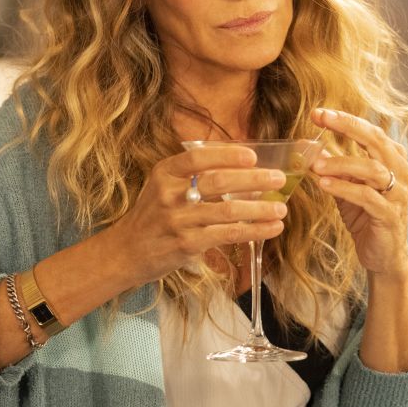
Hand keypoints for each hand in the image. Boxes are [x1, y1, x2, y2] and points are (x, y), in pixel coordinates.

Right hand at [109, 145, 288, 285]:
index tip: (252, 156)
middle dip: (253, 180)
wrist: (126, 251)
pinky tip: (271, 229)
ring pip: (227, 211)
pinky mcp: (187, 244)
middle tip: (278, 179)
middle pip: (218, 181)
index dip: (227, 155)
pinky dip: (253, 231)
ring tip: (281, 209)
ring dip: (259, 209)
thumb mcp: (162, 185)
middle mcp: (170, 193)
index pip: (198, 157)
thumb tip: (239, 164)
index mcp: (165, 172)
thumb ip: (192, 173)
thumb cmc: (153, 215)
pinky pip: (227, 234)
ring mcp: (178, 220)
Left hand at [310, 108, 407, 279]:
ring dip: (341, 163)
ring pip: (372, 169)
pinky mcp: (389, 216)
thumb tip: (304, 144)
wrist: (382, 255)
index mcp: (391, 159)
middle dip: (347, 127)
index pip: (370, 130)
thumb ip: (330, 164)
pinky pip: (367, 197)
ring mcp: (397, 194)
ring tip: (315, 163)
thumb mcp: (344, 184)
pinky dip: (344, 188)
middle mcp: (399, 171)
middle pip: (376, 141)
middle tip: (321, 120)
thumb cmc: (364, 214)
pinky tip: (324, 184)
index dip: (345, 119)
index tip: (317, 113)